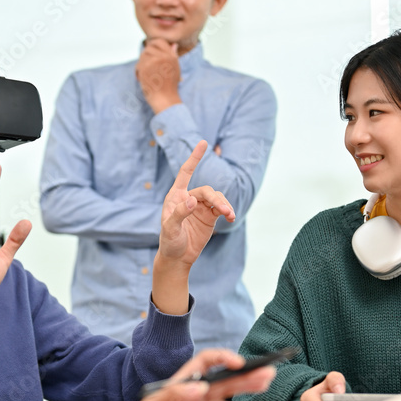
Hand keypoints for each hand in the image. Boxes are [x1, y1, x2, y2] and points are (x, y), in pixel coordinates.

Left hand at [127, 350, 273, 400]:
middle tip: (269, 373)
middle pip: (226, 380)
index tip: (240, 363)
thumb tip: (199, 386)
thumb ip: (172, 395)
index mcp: (183, 384)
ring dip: (248, 396)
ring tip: (264, 391)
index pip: (205, 363)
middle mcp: (195, 396)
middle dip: (248, 375)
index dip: (223, 358)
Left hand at [135, 38, 182, 113]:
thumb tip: (173, 44)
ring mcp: (153, 61)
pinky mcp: (145, 68)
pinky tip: (142, 79)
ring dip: (142, 64)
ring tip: (146, 74)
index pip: (159, 41)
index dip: (153, 45)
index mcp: (171, 56)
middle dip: (146, 56)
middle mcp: (163, 56)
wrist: (164, 99)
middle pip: (149, 48)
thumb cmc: (170, 86)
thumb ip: (173, 55)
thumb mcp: (175, 68)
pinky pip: (138, 65)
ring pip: (142, 56)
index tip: (151, 53)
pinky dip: (138, 72)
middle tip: (147, 66)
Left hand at [150, 141, 233, 313]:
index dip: (194, 158)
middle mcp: (188, 198)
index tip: (203, 143)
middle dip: (216, 198)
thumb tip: (192, 199)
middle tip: (223, 210)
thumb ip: (180, 212)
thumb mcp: (170, 228)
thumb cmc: (169, 241)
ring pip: (216, 198)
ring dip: (224, 204)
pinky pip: (222, 208)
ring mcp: (200, 207)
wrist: (178, 257)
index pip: (186, 172)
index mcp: (175, 196)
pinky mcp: (210, 216)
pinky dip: (228, 211)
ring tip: (229, 214)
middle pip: (206, 190)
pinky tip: (231, 217)